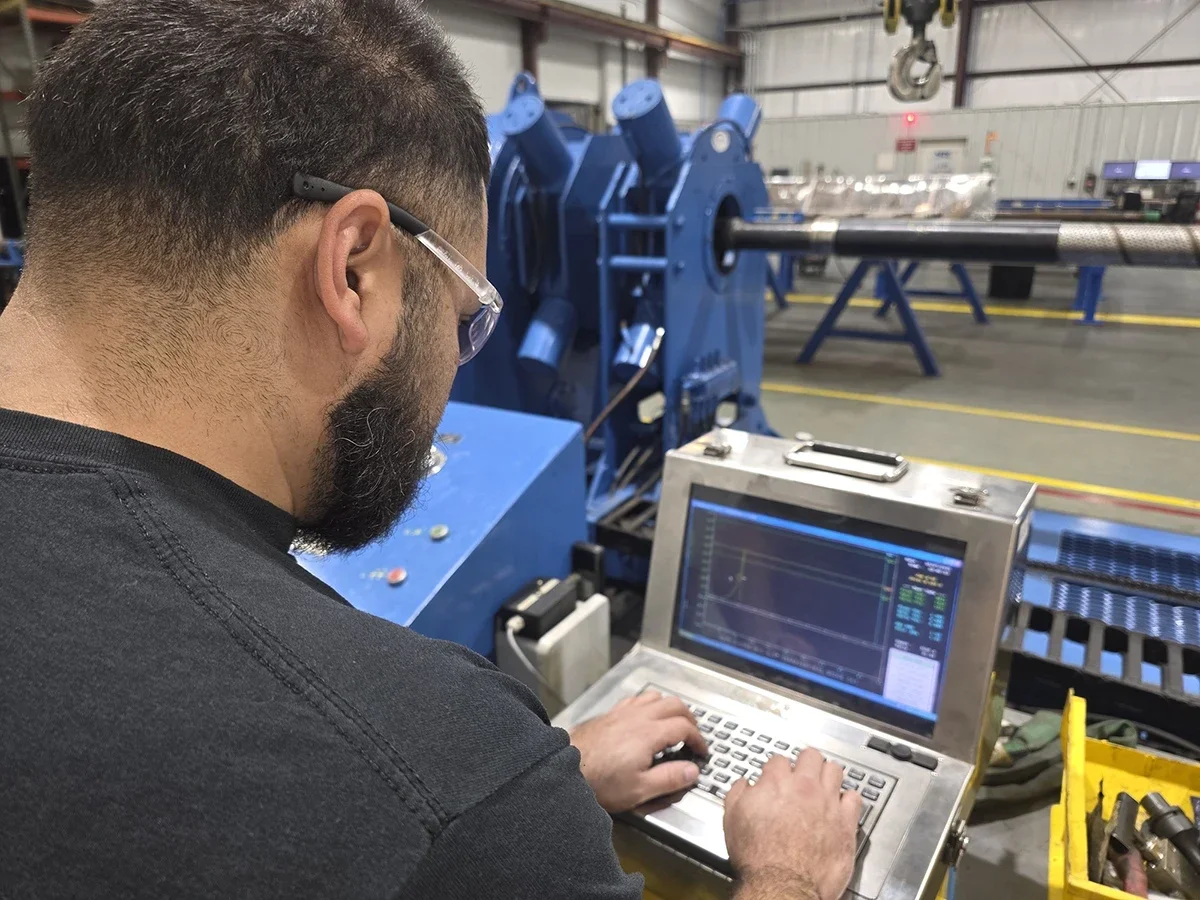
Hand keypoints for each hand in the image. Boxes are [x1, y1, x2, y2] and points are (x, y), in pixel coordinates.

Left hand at [569, 690, 706, 812]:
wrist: (566, 767)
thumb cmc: (600, 781)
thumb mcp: (639, 789)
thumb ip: (669, 779)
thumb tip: (693, 771)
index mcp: (650, 734)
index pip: (685, 727)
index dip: (698, 739)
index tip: (701, 751)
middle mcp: (639, 717)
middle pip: (675, 705)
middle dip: (689, 718)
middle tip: (693, 736)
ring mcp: (624, 712)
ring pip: (656, 697)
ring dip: (671, 707)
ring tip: (674, 723)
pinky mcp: (611, 713)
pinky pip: (638, 699)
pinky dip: (651, 704)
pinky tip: (647, 716)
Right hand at [725, 748, 860, 899]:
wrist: (782, 884)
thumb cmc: (758, 858)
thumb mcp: (732, 820)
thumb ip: (738, 794)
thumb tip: (744, 784)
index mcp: (776, 782)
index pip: (779, 760)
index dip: (777, 769)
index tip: (777, 777)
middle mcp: (804, 786)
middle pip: (811, 756)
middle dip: (805, 763)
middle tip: (803, 774)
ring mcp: (828, 802)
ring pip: (835, 770)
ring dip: (828, 775)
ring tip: (824, 784)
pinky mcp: (845, 822)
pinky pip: (855, 798)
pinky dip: (848, 799)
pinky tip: (842, 806)